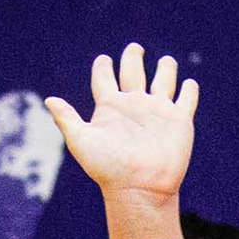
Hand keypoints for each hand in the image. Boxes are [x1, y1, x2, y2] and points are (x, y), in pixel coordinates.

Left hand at [44, 41, 197, 207]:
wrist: (139, 189)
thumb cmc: (108, 169)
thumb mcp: (82, 141)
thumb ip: (67, 119)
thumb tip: (49, 100)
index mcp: (111, 106)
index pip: (104, 78)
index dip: (103, 67)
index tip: (104, 61)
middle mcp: (134, 105)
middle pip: (133, 71)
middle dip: (133, 57)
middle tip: (134, 49)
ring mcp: (158, 112)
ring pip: (164, 81)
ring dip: (166, 69)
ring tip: (166, 60)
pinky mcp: (179, 121)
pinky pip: (187, 100)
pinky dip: (189, 90)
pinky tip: (189, 84)